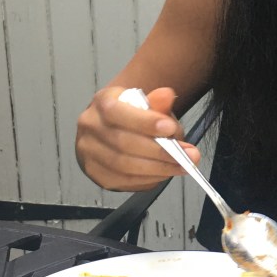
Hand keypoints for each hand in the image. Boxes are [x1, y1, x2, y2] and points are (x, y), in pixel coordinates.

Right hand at [75, 85, 200, 190]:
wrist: (113, 128)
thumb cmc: (132, 116)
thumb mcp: (146, 103)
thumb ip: (158, 102)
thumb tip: (167, 95)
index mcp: (102, 103)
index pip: (117, 112)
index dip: (145, 122)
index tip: (170, 128)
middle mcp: (90, 127)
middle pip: (123, 143)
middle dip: (159, 151)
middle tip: (186, 154)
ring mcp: (90, 152)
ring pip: (124, 166)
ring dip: (158, 168)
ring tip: (181, 165)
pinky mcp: (97, 173)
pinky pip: (124, 181)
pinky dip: (148, 179)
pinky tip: (164, 173)